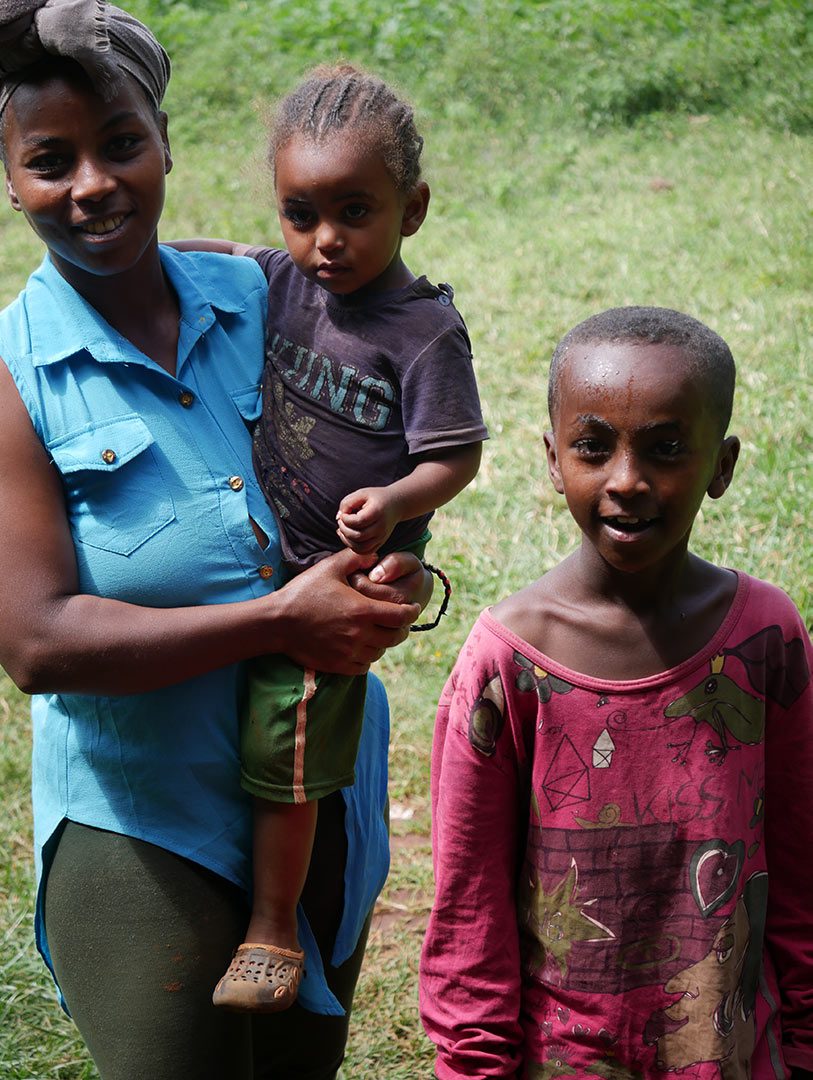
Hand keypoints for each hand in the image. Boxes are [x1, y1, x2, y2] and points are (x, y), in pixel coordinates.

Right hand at [272, 548, 420, 675]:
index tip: (413, 607)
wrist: (277, 622)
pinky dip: (368, 658)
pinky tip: (362, 648)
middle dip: (401, 628)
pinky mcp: (338, 665)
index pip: (401, 616)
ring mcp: (349, 652)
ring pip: (380, 652)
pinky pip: (364, 666)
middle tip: (398, 621)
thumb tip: (376, 556)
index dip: (411, 611)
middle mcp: (360, 634)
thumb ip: (355, 559)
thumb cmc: (303, 592)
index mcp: (363, 610)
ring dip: (383, 643)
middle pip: (395, 637)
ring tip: (379, 633)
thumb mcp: (329, 568)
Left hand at [336, 487, 401, 553]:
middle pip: (358, 536)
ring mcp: (382, 537)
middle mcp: (381, 527)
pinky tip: (349, 537)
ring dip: (347, 540)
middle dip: (344, 530)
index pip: (358, 521)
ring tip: (343, 530)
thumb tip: (338, 518)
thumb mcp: (361, 493)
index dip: (345, 519)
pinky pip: (364, 551)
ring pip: (360, 548)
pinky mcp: (380, 543)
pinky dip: (353, 547)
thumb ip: (347, 503)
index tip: (343, 513)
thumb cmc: (375, 498)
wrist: (396, 504)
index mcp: (377, 512)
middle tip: (341, 522)